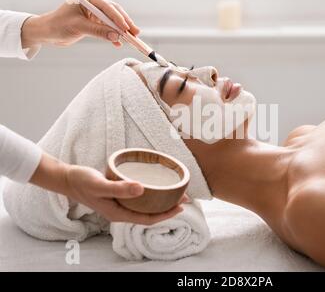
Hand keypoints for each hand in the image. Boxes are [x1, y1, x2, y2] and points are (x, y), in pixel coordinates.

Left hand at [21, 0, 139, 47]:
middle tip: (135, 33)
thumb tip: (116, 36)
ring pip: (113, 21)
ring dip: (122, 30)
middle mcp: (93, 3)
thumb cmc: (58, 25)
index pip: (107, 7)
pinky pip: (108, 28)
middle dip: (125, 23)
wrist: (48, 32)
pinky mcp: (95, 22)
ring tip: (132, 38)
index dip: (118, 18)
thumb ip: (98, 31)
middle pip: (114, 12)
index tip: (126, 28)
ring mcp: (94, 13)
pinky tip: (118, 43)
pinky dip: (114, 36)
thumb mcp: (79, 27)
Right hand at [64, 165, 187, 224]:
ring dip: (160, 201)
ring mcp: (119, 205)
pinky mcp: (117, 196)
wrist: (67, 178)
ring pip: (145, 207)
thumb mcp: (101, 184)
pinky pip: (138, 199)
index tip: (182, 206)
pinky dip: (150, 194)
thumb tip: (141, 189)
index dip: (166, 215)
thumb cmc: (82, 182)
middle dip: (167, 208)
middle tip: (184, 197)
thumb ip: (120, 188)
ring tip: (174, 192)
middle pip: (149, 214)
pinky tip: (156, 186)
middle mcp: (121, 212)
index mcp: (119, 214)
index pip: (148, 219)